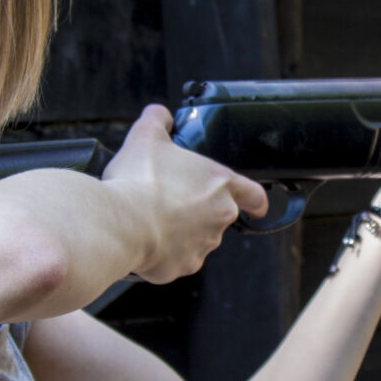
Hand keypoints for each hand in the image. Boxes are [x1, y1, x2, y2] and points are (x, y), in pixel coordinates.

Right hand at [103, 105, 270, 283]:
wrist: (123, 222)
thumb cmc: (139, 180)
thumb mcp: (145, 136)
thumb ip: (157, 120)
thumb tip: (160, 114)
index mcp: (221, 183)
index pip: (254, 195)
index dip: (256, 201)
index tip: (257, 207)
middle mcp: (220, 216)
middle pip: (216, 216)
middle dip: (196, 211)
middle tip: (169, 202)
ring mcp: (203, 245)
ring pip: (196, 239)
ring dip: (179, 232)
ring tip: (150, 219)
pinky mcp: (183, 266)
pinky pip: (176, 260)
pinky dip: (163, 253)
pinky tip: (144, 239)